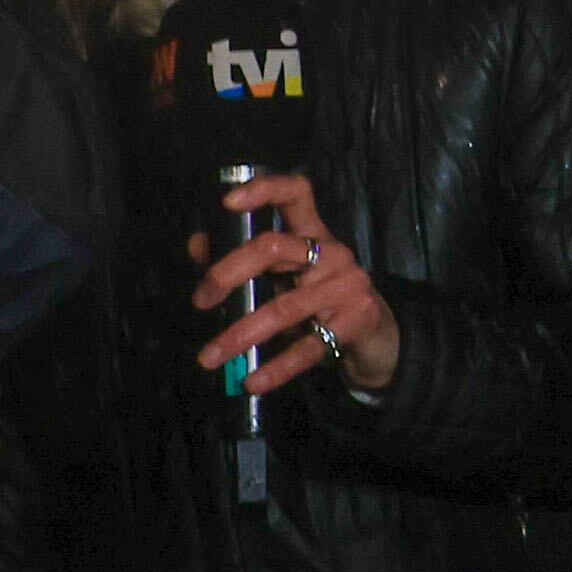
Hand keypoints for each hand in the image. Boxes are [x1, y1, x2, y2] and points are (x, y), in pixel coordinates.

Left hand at [189, 175, 399, 396]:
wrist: (375, 337)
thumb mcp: (284, 276)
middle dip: (227, 273)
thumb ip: (239, 258)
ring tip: (208, 357)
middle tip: (200, 301)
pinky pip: (308, 347)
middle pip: (274, 246)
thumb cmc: (318, 299)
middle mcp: (333, 252)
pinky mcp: (356, 321)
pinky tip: (251, 381)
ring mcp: (347, 286)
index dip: (263, 190)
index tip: (228, 202)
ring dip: (239, 335)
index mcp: (313, 232)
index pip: (296, 193)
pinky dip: (276, 368)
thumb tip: (197, 244)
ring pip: (284, 307)